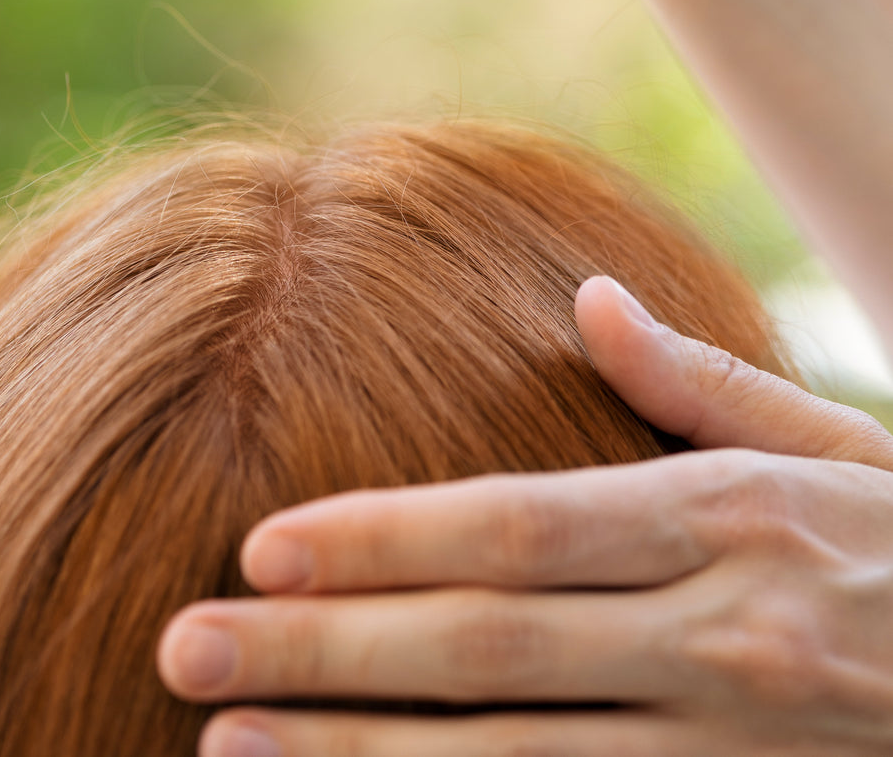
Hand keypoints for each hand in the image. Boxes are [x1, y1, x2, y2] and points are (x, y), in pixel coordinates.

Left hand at [159, 276, 892, 754]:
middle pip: (484, 649)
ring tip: (229, 751)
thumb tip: (587, 299)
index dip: (381, 537)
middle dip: (324, 653)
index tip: (260, 545)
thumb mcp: (834, 444)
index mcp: (723, 521)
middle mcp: (713, 639)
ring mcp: (726, 754)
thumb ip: (701, 381)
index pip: (517, 528)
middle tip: (183, 645)